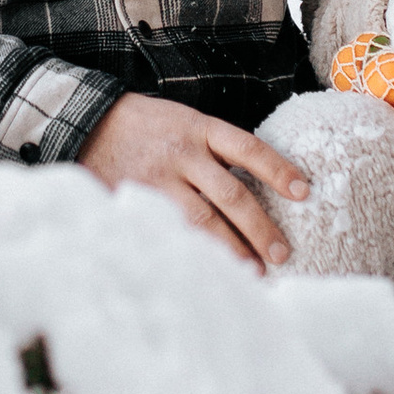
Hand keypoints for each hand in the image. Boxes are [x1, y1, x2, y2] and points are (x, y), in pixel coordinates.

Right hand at [79, 93, 309, 269]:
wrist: (89, 123)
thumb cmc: (149, 126)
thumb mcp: (185, 122)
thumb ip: (217, 150)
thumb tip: (260, 186)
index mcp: (199, 128)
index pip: (248, 148)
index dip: (278, 170)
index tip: (304, 192)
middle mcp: (182, 153)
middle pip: (231, 194)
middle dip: (260, 227)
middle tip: (282, 253)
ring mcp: (159, 179)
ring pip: (203, 220)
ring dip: (231, 248)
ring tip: (254, 271)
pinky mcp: (138, 200)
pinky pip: (172, 231)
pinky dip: (194, 251)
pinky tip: (211, 269)